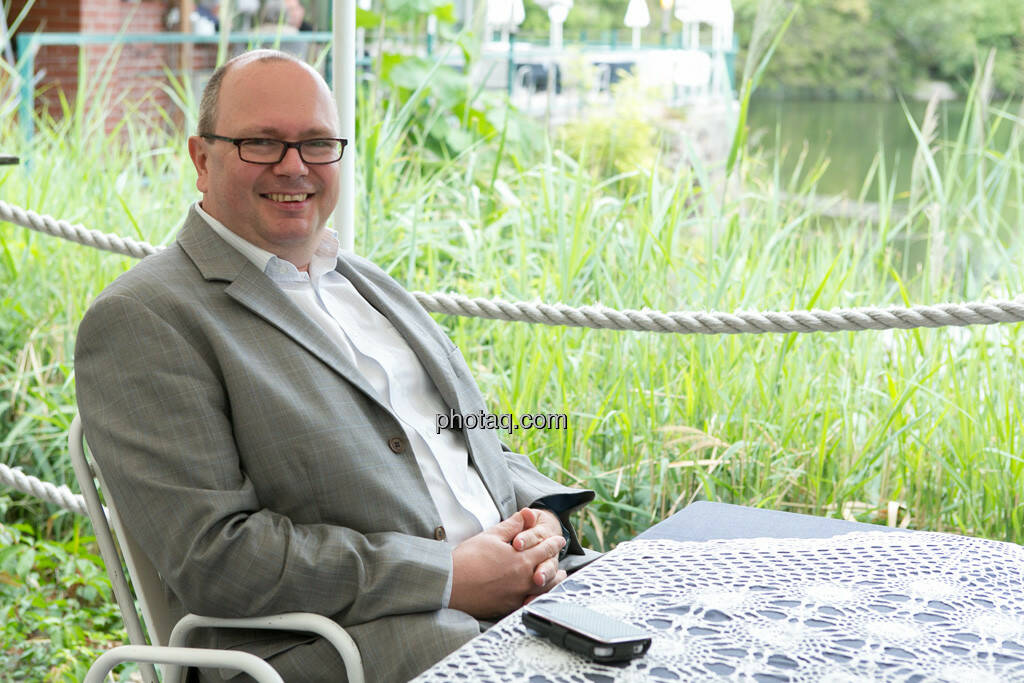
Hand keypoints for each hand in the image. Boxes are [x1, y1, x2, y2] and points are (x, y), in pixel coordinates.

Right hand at [449, 510, 565, 619]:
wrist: (449, 585)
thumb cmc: (467, 558)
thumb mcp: (491, 536)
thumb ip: (512, 525)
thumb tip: (527, 514)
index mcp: (522, 560)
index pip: (545, 549)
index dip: (554, 543)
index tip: (560, 540)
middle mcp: (523, 580)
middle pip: (548, 571)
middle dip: (556, 564)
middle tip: (562, 563)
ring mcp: (516, 596)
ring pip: (543, 590)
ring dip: (553, 583)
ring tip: (558, 579)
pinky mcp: (507, 607)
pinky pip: (530, 602)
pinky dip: (539, 596)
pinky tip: (538, 594)